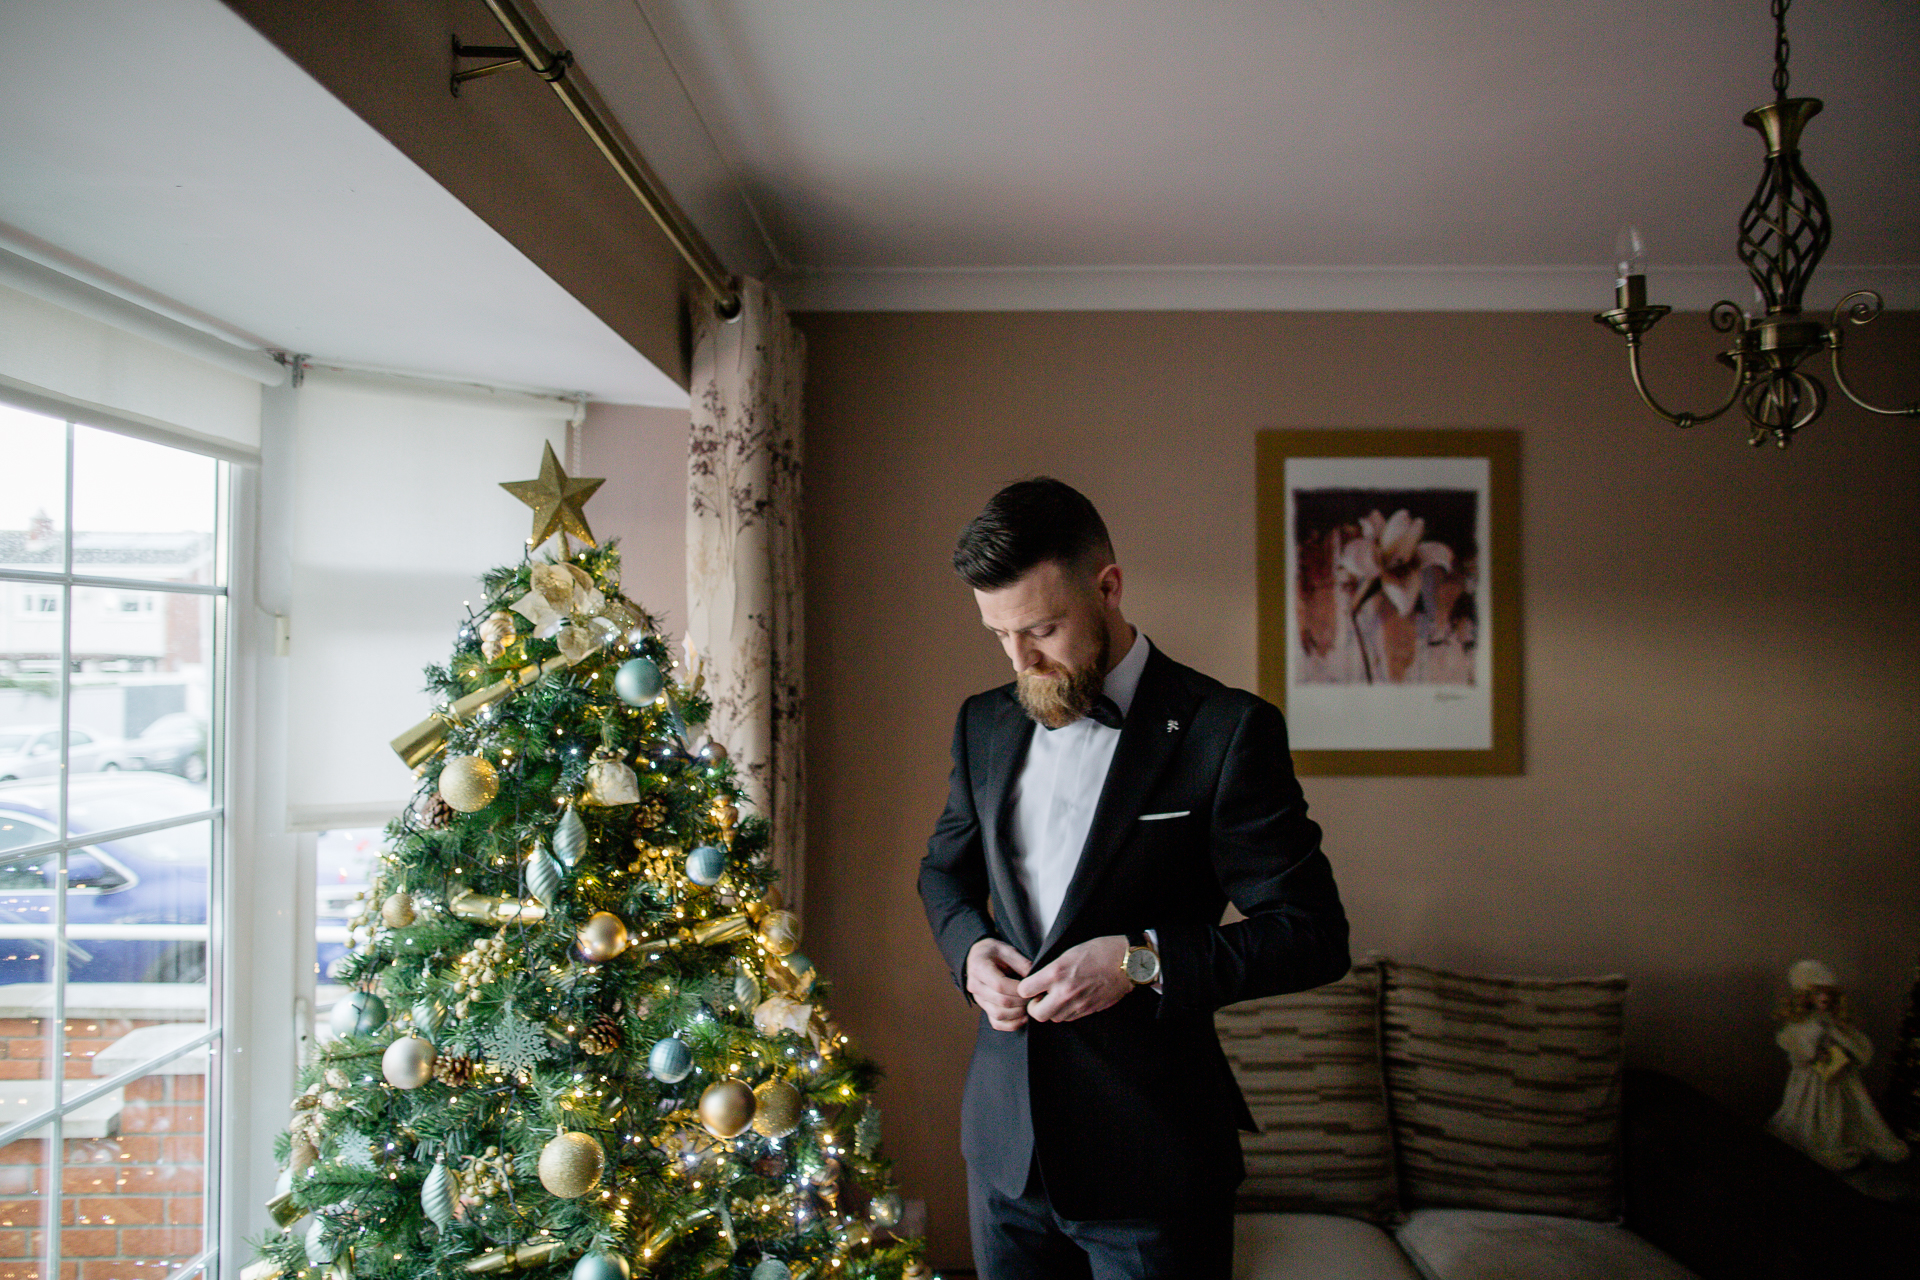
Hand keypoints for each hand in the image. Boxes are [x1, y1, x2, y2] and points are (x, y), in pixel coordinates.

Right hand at [967, 938, 1032, 1030]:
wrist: (978, 957)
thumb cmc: (993, 952)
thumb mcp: (1007, 949)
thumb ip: (1021, 963)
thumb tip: (1035, 979)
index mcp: (979, 968)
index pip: (1000, 985)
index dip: (1019, 990)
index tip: (1032, 988)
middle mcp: (975, 986)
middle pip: (1001, 1002)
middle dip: (1022, 1001)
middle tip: (1035, 997)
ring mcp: (978, 999)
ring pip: (999, 1015)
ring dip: (1018, 1013)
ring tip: (1030, 1005)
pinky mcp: (984, 1008)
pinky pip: (996, 1023)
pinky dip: (1011, 1024)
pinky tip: (1023, 1017)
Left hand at [1017, 935, 1132, 1023]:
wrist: (1128, 962)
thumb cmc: (1100, 951)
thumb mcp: (1068, 952)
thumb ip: (1051, 969)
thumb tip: (1038, 980)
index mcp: (1056, 973)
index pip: (1025, 990)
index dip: (1025, 988)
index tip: (1029, 986)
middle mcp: (1064, 991)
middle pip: (1037, 1013)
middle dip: (1035, 1006)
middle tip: (1040, 997)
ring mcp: (1077, 1003)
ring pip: (1054, 1018)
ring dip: (1051, 1010)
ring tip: (1057, 997)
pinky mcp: (1089, 1010)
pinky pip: (1069, 1018)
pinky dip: (1066, 1012)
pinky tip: (1071, 1000)